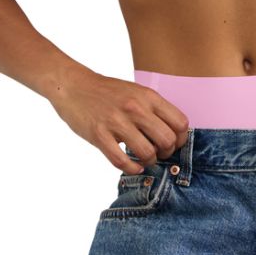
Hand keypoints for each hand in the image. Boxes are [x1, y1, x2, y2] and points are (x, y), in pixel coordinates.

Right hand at [46, 68, 190, 172]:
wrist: (74, 86)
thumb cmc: (107, 92)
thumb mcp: (136, 92)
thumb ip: (154, 110)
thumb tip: (173, 135)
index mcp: (148, 97)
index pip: (180, 123)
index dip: (181, 139)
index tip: (174, 144)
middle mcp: (135, 108)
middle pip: (167, 141)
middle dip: (167, 152)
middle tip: (158, 153)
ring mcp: (117, 122)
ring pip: (147, 153)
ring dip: (149, 161)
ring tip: (144, 159)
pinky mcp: (99, 135)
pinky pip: (122, 161)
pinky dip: (131, 168)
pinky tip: (132, 166)